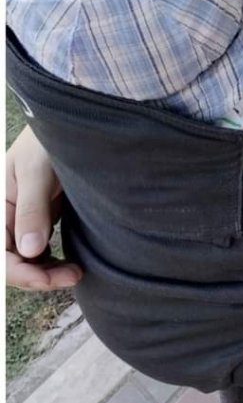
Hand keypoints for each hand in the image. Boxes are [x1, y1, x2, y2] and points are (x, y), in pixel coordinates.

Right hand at [6, 127, 81, 289]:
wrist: (71, 124)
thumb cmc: (49, 142)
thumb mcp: (37, 172)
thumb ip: (32, 209)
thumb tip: (30, 250)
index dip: (20, 272)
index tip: (48, 278)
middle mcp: (5, 216)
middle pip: (11, 261)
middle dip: (37, 276)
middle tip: (73, 275)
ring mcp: (23, 219)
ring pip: (26, 259)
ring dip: (46, 272)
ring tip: (75, 272)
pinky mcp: (41, 218)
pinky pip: (39, 249)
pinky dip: (51, 261)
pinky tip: (69, 264)